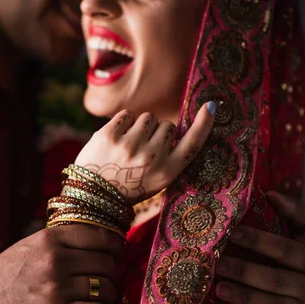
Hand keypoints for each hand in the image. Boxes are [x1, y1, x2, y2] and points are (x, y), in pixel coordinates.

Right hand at [0, 224, 123, 303]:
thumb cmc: (2, 278)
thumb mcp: (26, 248)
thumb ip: (55, 241)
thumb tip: (87, 234)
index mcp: (48, 239)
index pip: (99, 235)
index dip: (116, 245)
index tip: (120, 252)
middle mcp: (54, 259)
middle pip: (106, 262)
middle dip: (113, 272)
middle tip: (110, 279)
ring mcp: (55, 287)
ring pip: (105, 287)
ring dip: (110, 295)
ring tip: (105, 298)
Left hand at [74, 102, 215, 204]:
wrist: (93, 196)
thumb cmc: (129, 186)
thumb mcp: (156, 180)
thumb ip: (169, 157)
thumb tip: (177, 126)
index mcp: (166, 173)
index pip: (192, 144)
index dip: (203, 124)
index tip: (211, 107)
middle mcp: (150, 158)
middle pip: (167, 125)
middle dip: (158, 132)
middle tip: (143, 149)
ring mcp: (129, 146)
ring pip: (148, 117)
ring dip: (141, 126)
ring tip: (129, 145)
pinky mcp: (109, 135)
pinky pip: (127, 115)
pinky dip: (124, 123)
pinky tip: (117, 139)